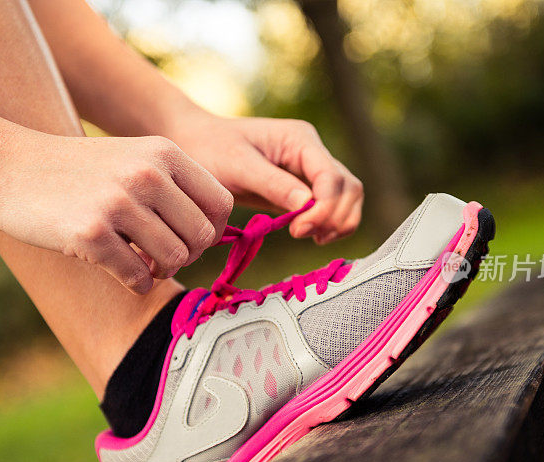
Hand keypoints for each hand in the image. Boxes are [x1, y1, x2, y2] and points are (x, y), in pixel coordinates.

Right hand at [0, 132, 232, 292]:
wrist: (5, 166)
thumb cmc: (77, 170)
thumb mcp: (133, 158)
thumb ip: (175, 187)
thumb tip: (213, 235)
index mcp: (164, 152)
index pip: (221, 203)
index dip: (212, 230)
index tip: (190, 239)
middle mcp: (147, 174)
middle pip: (202, 237)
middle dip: (188, 255)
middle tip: (161, 257)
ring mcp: (119, 203)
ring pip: (175, 259)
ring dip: (161, 271)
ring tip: (141, 264)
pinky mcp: (91, 233)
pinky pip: (138, 278)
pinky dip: (136, 283)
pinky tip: (121, 272)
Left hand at [168, 113, 363, 243]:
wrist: (195, 143)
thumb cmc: (211, 149)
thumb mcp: (238, 165)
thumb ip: (273, 184)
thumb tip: (307, 205)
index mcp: (299, 139)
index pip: (332, 177)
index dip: (324, 208)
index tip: (299, 231)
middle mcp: (312, 152)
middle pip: (349, 187)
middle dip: (335, 216)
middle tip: (306, 237)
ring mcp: (310, 169)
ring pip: (347, 197)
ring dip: (338, 222)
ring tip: (312, 239)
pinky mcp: (303, 187)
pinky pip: (330, 206)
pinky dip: (329, 223)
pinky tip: (312, 235)